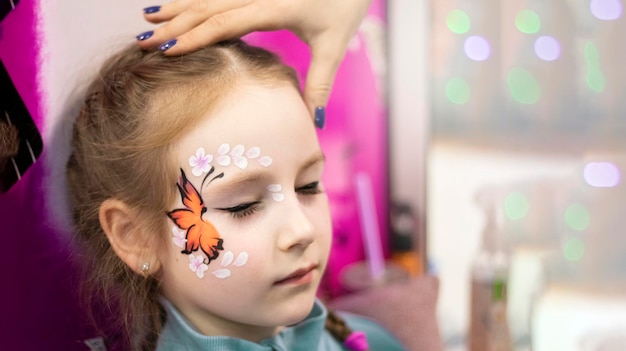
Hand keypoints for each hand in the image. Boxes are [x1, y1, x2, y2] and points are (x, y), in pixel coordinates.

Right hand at [136, 0, 371, 114]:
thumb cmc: (345, 5)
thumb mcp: (334, 46)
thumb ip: (320, 83)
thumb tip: (313, 121)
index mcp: (274, 7)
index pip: (225, 21)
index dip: (194, 36)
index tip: (166, 50)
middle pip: (207, 7)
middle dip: (173, 24)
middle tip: (141, 41)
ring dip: (177, 6)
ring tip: (146, 17)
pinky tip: (176, 5)